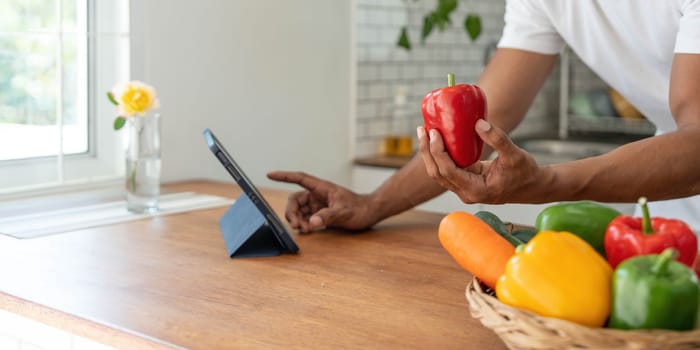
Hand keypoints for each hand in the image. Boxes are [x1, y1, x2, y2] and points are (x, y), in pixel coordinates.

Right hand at [266, 171, 379, 231]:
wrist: (369, 213)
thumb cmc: (359, 209)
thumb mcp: (344, 213)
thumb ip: (328, 216)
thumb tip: (312, 223)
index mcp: (321, 188)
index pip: (299, 178)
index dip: (284, 176)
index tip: (270, 174)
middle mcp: (317, 194)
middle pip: (295, 200)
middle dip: (292, 212)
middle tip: (297, 226)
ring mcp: (318, 204)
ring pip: (299, 210)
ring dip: (297, 220)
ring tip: (304, 230)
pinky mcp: (320, 213)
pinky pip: (306, 217)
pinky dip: (304, 224)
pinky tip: (309, 230)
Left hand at [416, 119, 547, 203]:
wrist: (532, 186)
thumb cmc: (526, 173)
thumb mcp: (515, 155)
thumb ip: (498, 139)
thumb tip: (478, 123)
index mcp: (475, 190)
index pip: (448, 171)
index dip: (438, 152)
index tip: (434, 133)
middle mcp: (466, 192)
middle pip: (437, 173)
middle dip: (427, 151)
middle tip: (422, 129)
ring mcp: (464, 189)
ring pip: (439, 172)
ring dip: (429, 153)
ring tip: (424, 132)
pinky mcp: (465, 181)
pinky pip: (447, 168)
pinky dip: (440, 154)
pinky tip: (437, 139)